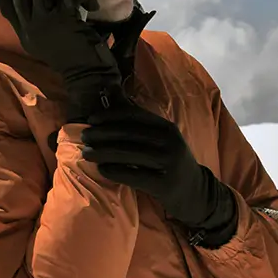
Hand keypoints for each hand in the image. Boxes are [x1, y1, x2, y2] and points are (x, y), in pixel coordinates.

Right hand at [0, 0, 125, 121]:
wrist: (87, 77)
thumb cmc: (72, 60)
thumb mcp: (46, 43)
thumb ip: (38, 25)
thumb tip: (41, 0)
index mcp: (24, 33)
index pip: (6, 7)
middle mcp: (30, 27)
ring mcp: (45, 23)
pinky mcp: (63, 20)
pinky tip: (90, 0)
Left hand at [80, 105, 237, 242]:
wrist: (194, 191)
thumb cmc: (167, 160)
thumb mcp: (156, 136)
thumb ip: (132, 113)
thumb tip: (109, 86)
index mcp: (166, 127)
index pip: (135, 116)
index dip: (111, 115)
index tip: (91, 119)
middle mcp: (170, 142)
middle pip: (129, 134)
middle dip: (102, 134)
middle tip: (83, 136)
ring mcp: (169, 163)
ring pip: (129, 154)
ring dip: (103, 152)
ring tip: (86, 153)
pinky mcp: (164, 184)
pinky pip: (134, 175)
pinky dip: (115, 171)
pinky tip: (101, 169)